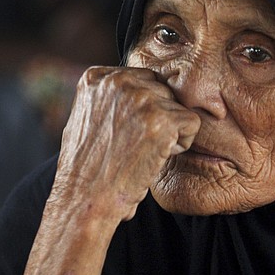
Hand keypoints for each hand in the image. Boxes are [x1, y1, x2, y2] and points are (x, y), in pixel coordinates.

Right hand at [50, 66, 200, 226]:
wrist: (85, 196)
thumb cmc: (84, 168)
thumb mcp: (83, 118)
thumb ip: (105, 98)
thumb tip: (130, 91)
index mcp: (96, 78)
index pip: (139, 79)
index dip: (140, 109)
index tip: (124, 133)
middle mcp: (118, 81)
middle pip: (160, 89)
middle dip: (157, 117)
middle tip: (135, 145)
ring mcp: (140, 98)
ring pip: (176, 106)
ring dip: (168, 131)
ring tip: (142, 152)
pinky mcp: (162, 118)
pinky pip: (191, 123)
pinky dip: (181, 145)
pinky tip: (155, 158)